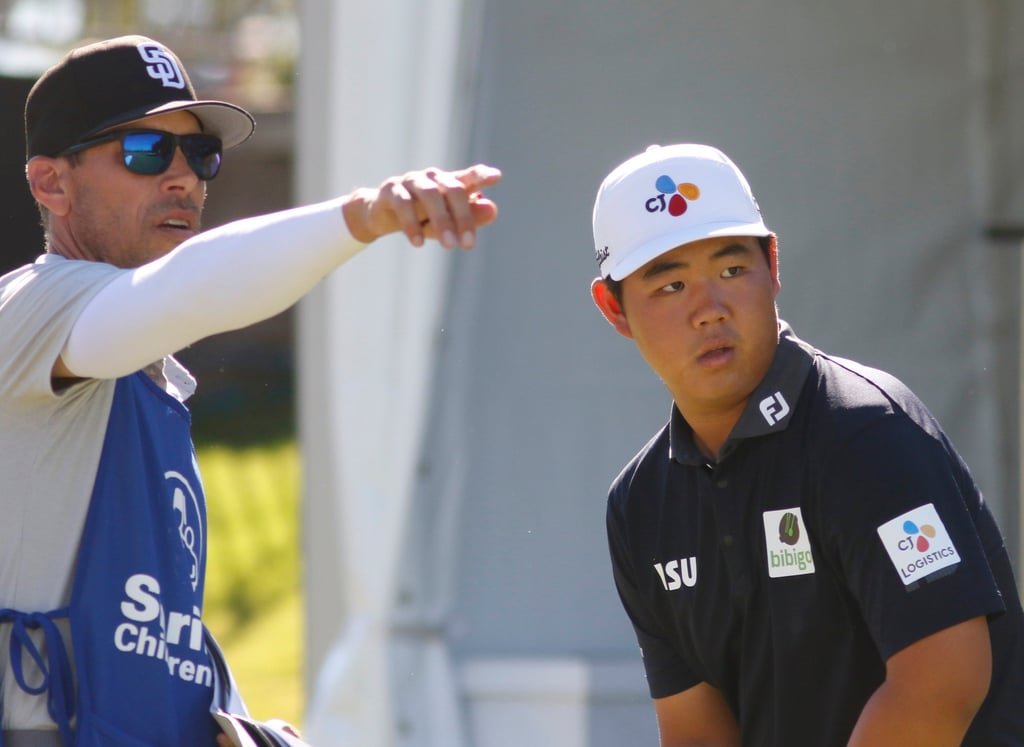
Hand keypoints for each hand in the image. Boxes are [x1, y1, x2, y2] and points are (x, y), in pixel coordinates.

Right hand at [342, 164, 500, 248]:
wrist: (381, 217)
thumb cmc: (420, 217)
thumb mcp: (447, 223)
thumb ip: (470, 218)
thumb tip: (493, 210)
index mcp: (449, 183)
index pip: (468, 176)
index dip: (481, 175)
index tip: (496, 177)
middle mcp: (432, 177)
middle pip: (453, 189)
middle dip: (463, 218)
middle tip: (468, 246)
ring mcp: (411, 181)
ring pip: (431, 194)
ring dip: (442, 221)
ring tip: (448, 246)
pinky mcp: (391, 190)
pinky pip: (404, 204)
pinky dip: (412, 224)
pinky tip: (418, 243)